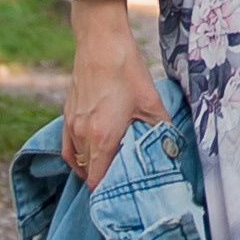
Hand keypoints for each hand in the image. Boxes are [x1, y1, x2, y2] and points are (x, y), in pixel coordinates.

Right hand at [63, 0, 166, 188]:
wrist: (100, 42)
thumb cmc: (126, 71)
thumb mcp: (152, 102)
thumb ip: (161, 130)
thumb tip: (173, 148)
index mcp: (102, 137)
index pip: (97, 181)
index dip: (109, 193)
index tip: (124, 196)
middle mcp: (82, 135)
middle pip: (87, 174)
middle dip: (103, 181)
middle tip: (122, 184)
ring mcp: (71, 125)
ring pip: (76, 161)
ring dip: (90, 169)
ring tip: (108, 171)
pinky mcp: (67, 115)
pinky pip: (67, 148)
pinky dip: (76, 157)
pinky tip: (88, 156)